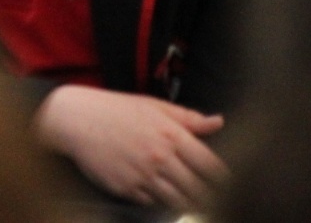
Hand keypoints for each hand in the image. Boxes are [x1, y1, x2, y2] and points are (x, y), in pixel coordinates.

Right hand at [34, 85, 227, 210]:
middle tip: (221, 201)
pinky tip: (165, 198)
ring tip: (198, 205)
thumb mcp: (154, 106)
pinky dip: (161, 202)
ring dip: (190, 204)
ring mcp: (143, 176)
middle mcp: (160, 158)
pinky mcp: (127, 189)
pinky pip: (153, 203)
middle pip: (198, 188)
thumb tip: (218, 122)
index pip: (210, 165)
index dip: (225, 178)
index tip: (234, 183)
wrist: (76, 120)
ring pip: (178, 200)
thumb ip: (189, 118)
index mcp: (171, 134)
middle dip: (211, 197)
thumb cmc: (116, 110)